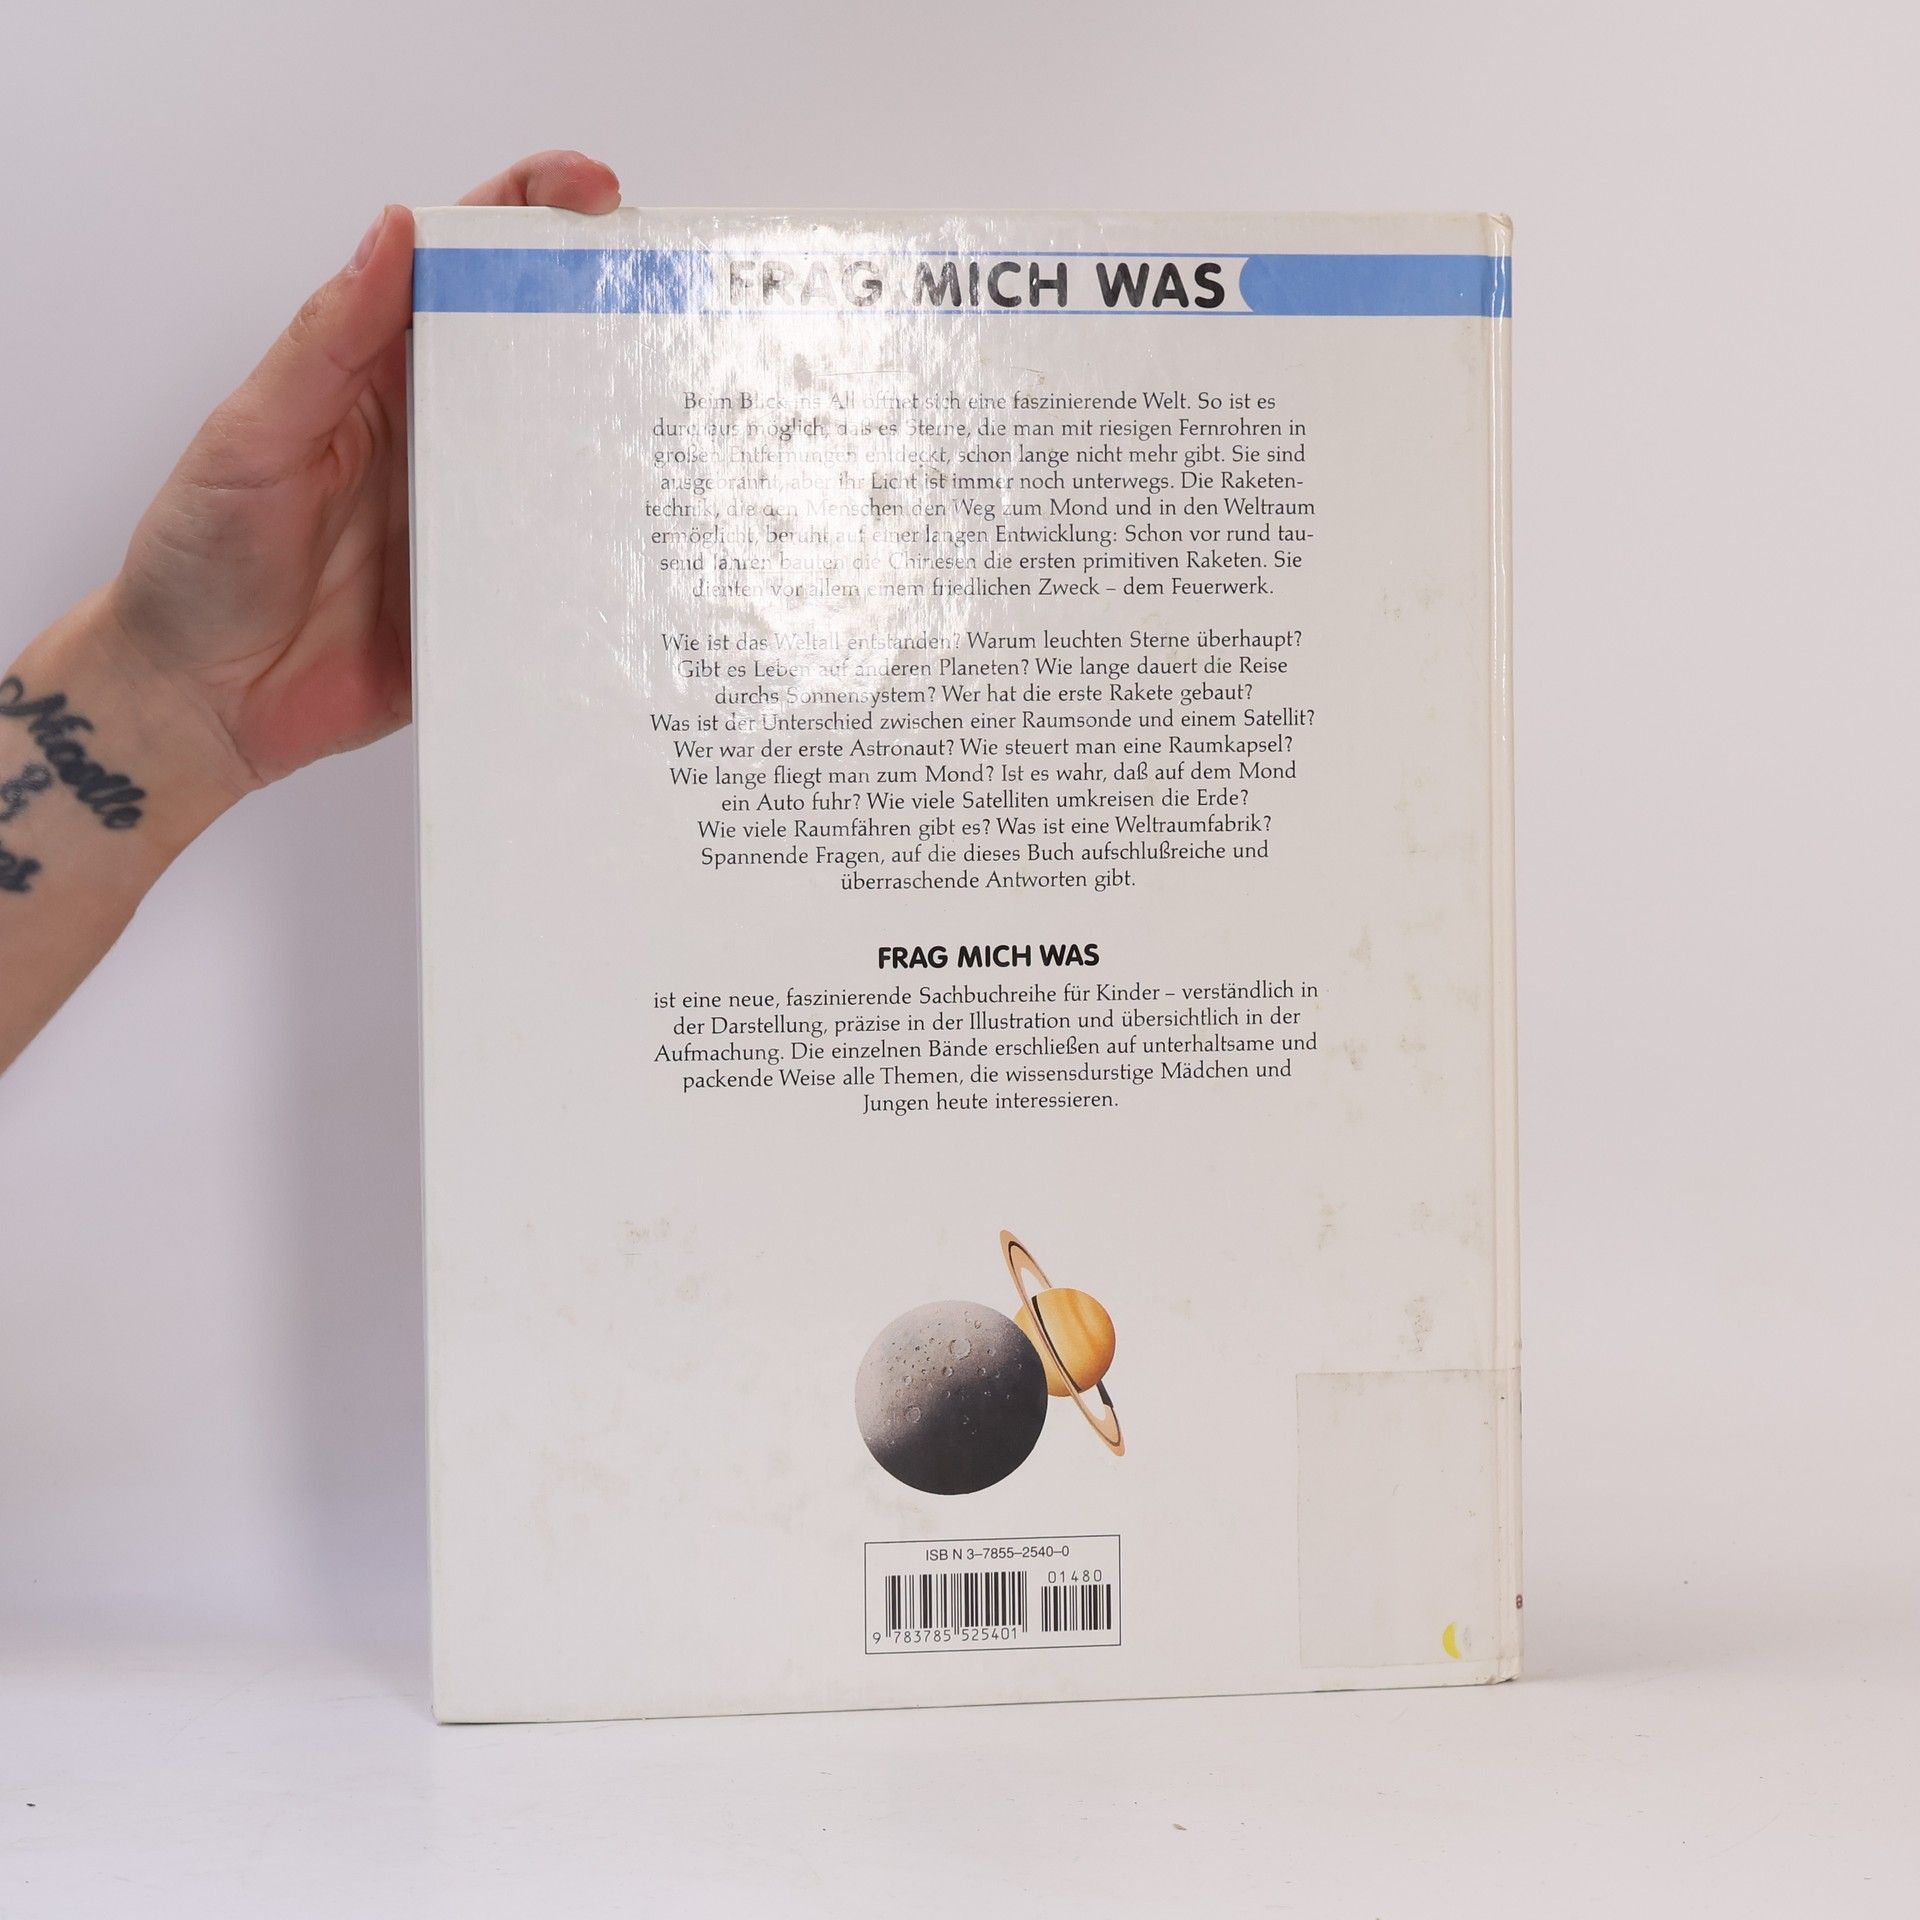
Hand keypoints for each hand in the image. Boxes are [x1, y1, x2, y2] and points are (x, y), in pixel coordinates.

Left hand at [106, 150, 620, 808]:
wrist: (205, 701)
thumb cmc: (203, 559)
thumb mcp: (252, 438)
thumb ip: (325, 344)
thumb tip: (398, 231)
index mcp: (382, 374)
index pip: (462, 269)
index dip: (529, 215)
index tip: (595, 194)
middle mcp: (444, 438)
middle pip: (542, 356)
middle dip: (613, 317)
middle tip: (675, 303)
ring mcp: (481, 521)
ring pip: (574, 462)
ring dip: (627, 440)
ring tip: (689, 416)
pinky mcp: (500, 603)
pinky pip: (568, 572)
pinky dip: (613, 562)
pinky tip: (656, 551)